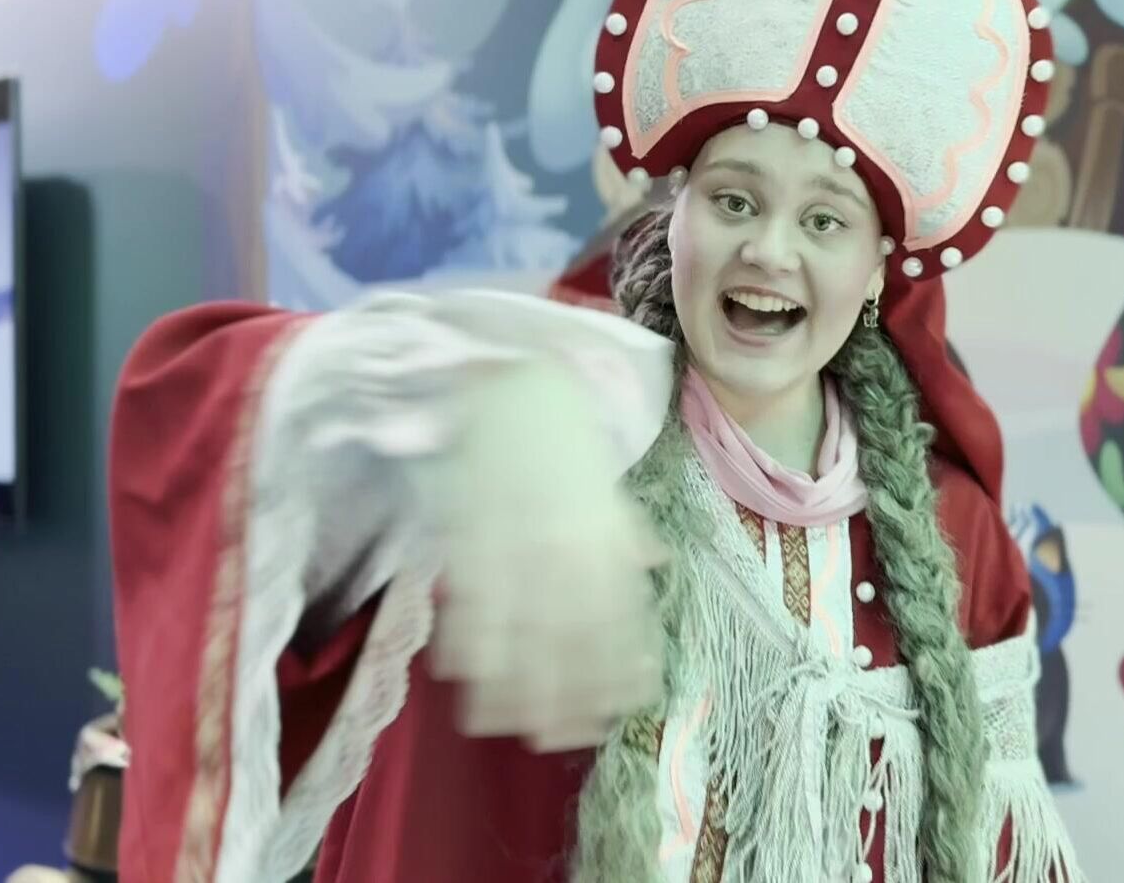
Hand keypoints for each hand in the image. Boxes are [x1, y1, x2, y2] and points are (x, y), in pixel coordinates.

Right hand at [417, 357, 668, 751]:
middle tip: (565, 737)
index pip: (621, 622)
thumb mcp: (607, 488)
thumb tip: (656, 563)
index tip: (622, 707)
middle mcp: (564, 553)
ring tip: (518, 729)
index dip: (623, 670)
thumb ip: (627, 532)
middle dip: (570, 697)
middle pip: (571, 644)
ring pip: (518, 637)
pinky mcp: (468, 541)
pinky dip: (469, 648)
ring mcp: (513, 550)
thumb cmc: (563, 443)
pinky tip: (469, 681)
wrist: (512, 385)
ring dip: (517, 691)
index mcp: (603, 542)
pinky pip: (469, 606)